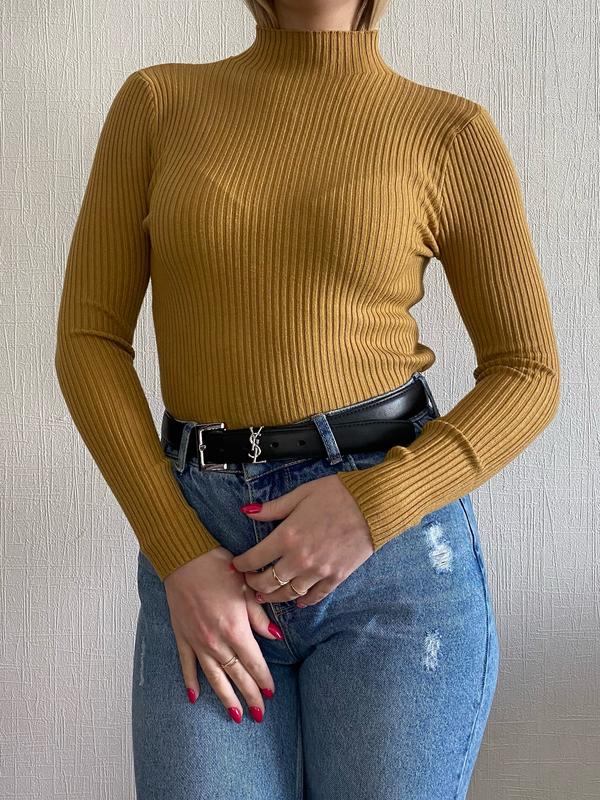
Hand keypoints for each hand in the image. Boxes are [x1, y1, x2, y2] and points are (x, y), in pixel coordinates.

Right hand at [163, 546, 283, 722]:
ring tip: (235, 715)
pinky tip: (194, 697)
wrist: (184, 558)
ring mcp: (196, 641)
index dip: (263, 680)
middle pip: (236, 675)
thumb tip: (276, 637)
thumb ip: (260, 617)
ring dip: (225, 697)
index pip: (253, 663)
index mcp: (235, 629)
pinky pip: (186, 665)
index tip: (271, 693)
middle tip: (259, 714)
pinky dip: (190, 681)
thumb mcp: (246, 589)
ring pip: (213, 676)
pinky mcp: (181, 636)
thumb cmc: (218, 568)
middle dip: (249, 696)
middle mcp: (215, 641)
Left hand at [232, 475, 374, 606]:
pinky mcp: (336, 577)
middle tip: (248, 582)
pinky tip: (296, 601)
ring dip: (274, 596)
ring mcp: (318, 571)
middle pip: (268, 581)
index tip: (236, 565)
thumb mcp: (300, 494)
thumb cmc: (337, 494)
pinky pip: (314, 596)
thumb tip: (247, 511)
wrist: (372, 505)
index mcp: (287, 536)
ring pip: (288, 593)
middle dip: (253, 584)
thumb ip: (272, 508)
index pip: (254, 558)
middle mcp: (299, 559)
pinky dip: (303, 601)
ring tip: (266, 595)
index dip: (241, 564)